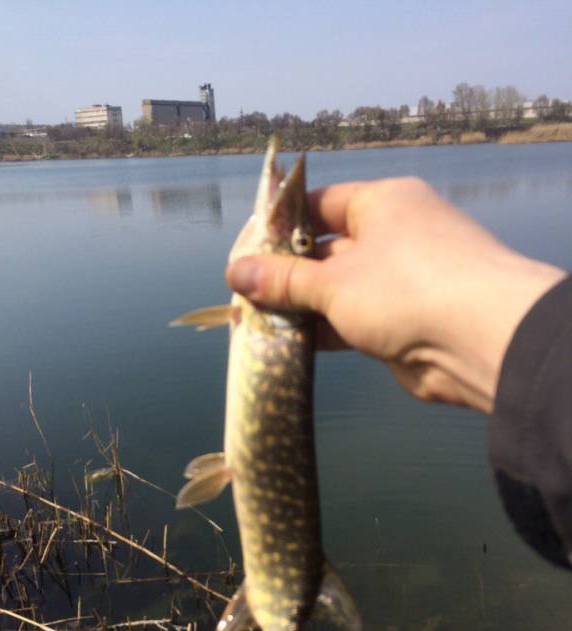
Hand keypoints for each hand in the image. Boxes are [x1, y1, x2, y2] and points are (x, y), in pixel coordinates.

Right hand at [226, 178, 564, 413]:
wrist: (480, 342)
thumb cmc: (406, 288)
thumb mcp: (335, 282)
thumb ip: (284, 280)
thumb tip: (235, 273)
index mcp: (384, 205)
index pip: (322, 204)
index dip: (284, 223)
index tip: (248, 246)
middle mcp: (394, 237)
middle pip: (327, 251)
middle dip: (286, 273)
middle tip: (243, 290)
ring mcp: (400, 282)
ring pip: (337, 290)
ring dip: (302, 306)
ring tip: (256, 319)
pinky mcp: (401, 323)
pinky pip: (351, 321)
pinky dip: (323, 331)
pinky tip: (288, 342)